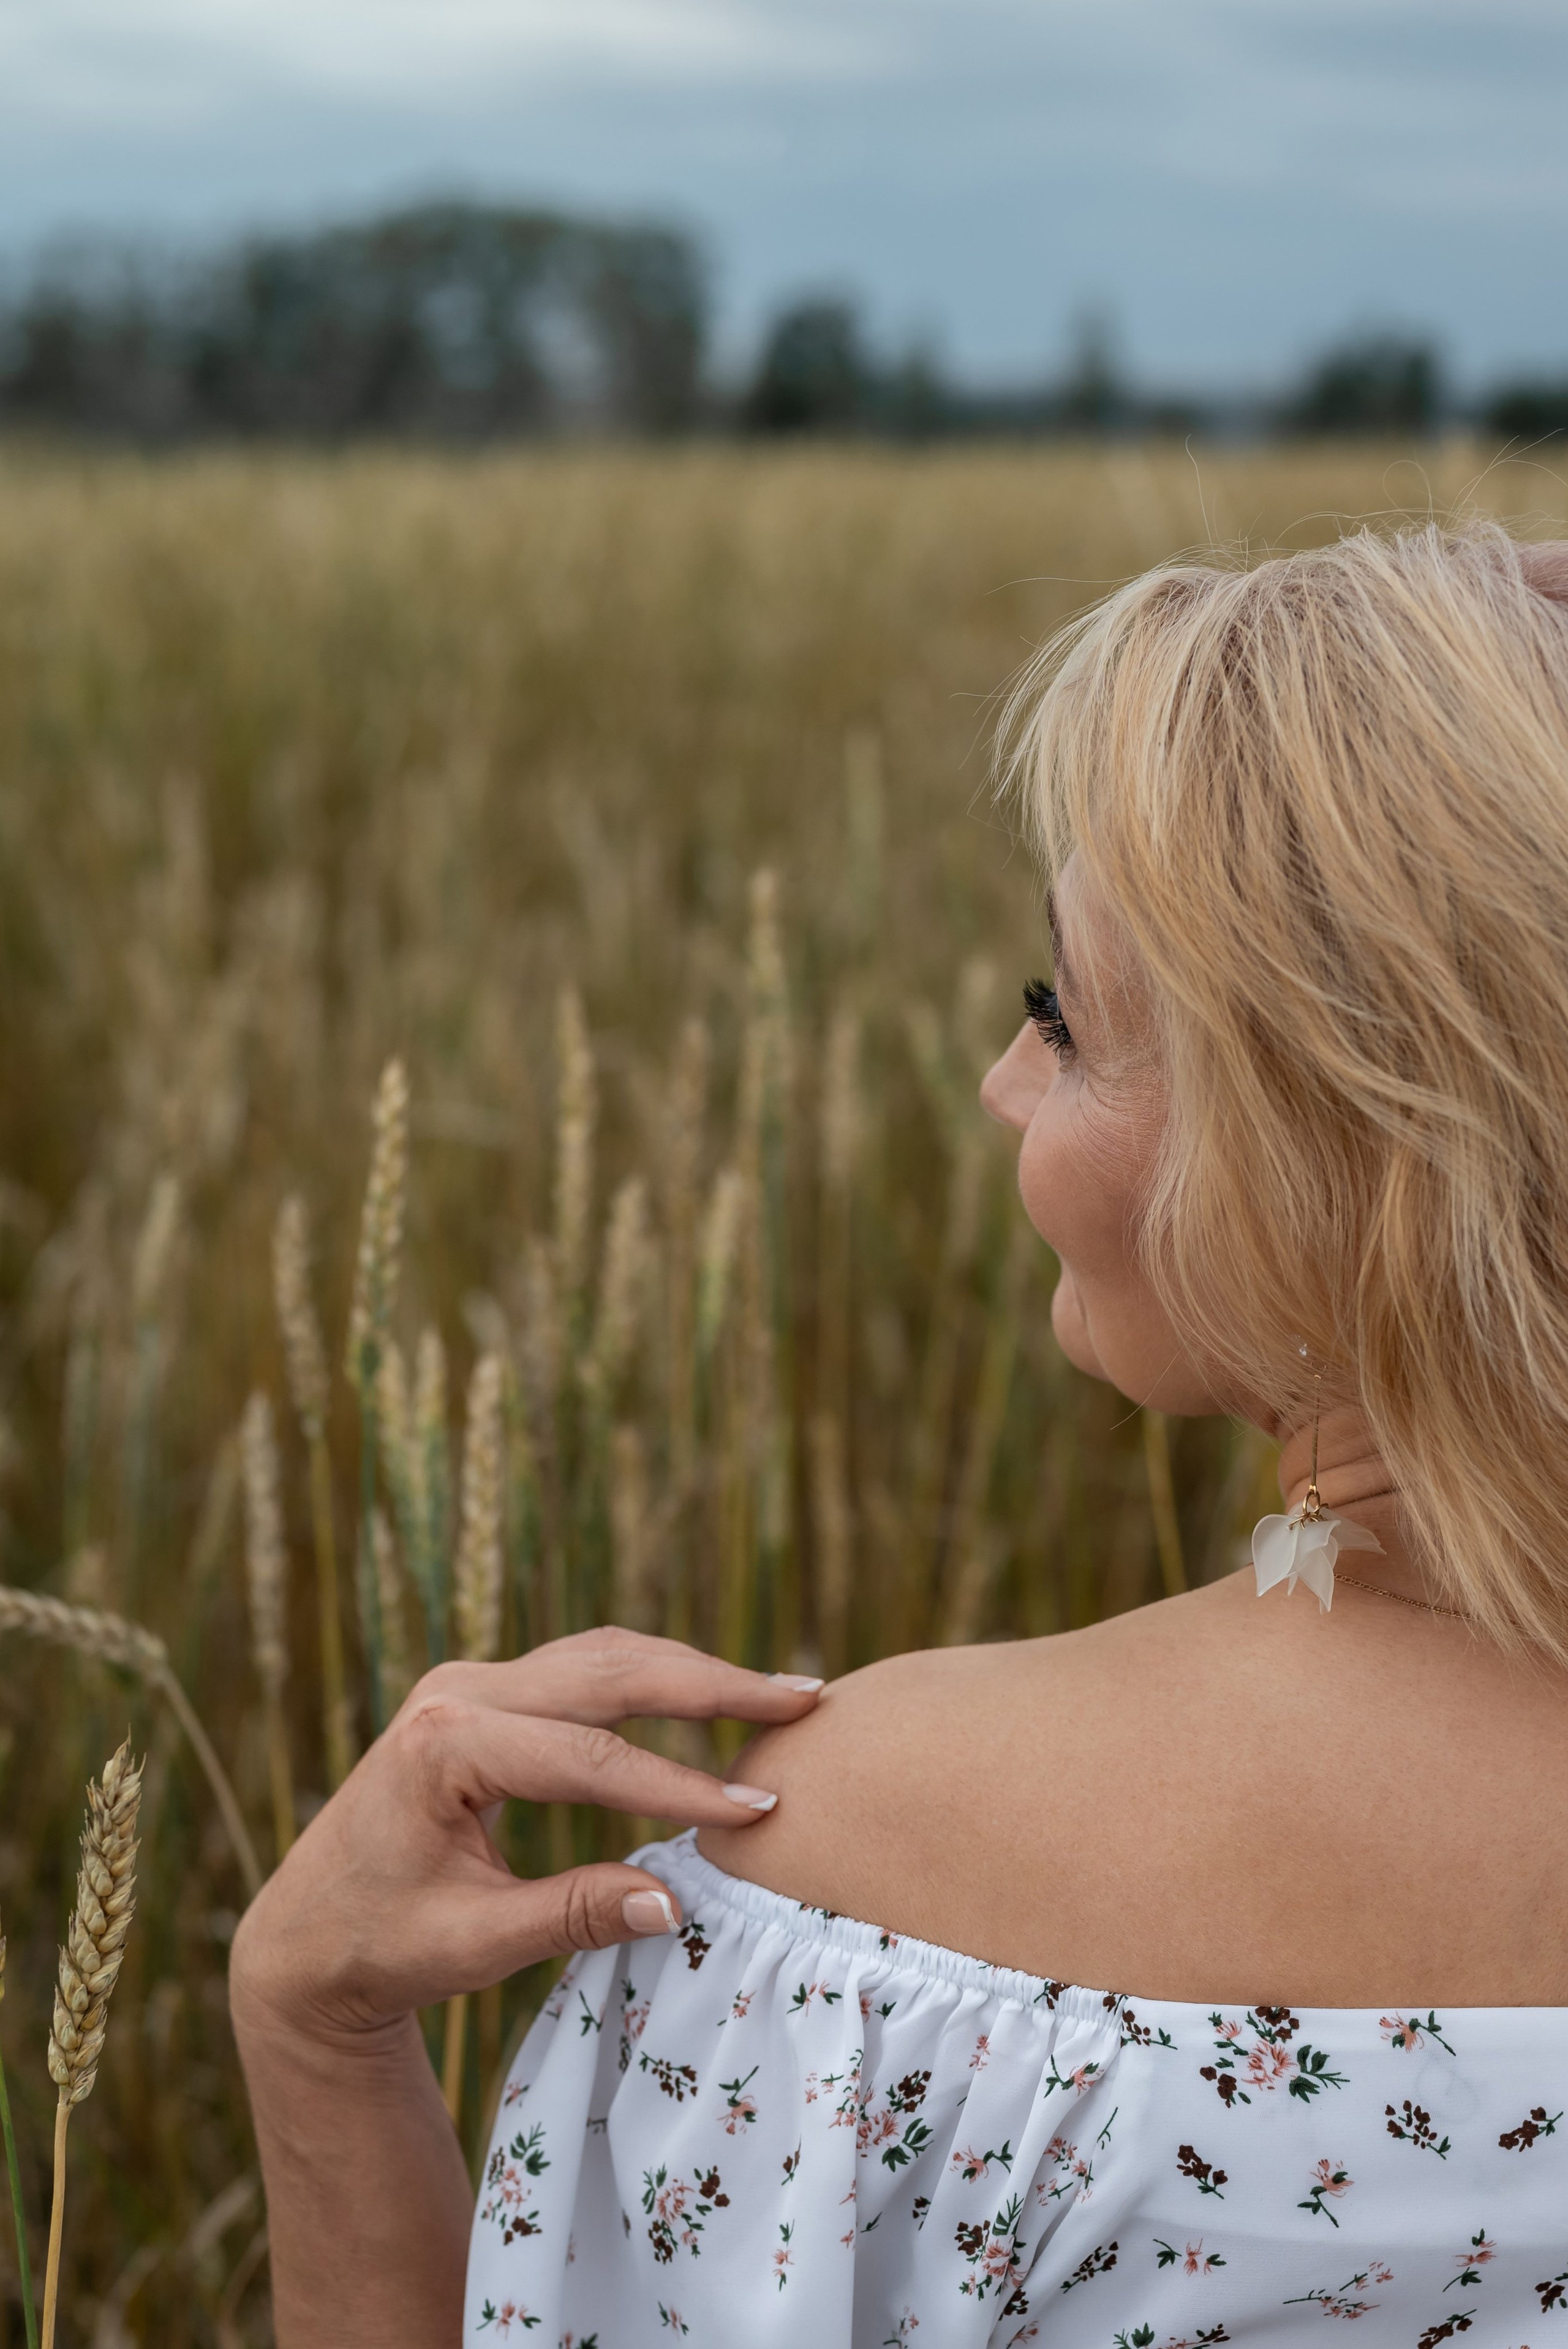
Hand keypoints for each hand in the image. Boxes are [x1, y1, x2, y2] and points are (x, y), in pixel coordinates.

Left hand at [230, 1628, 820, 2047]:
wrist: (302, 1935)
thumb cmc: (378, 1948)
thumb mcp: (473, 1945)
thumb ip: (573, 1914)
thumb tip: (677, 1902)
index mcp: (444, 1743)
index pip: (587, 1757)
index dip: (679, 1783)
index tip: (759, 1808)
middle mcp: (457, 1691)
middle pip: (608, 1671)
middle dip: (712, 1685)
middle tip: (804, 1697)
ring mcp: (470, 1683)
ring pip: (602, 1657)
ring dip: (690, 1672)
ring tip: (777, 1693)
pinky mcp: (486, 1695)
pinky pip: (583, 1671)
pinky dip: (652, 1680)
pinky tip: (710, 1698)